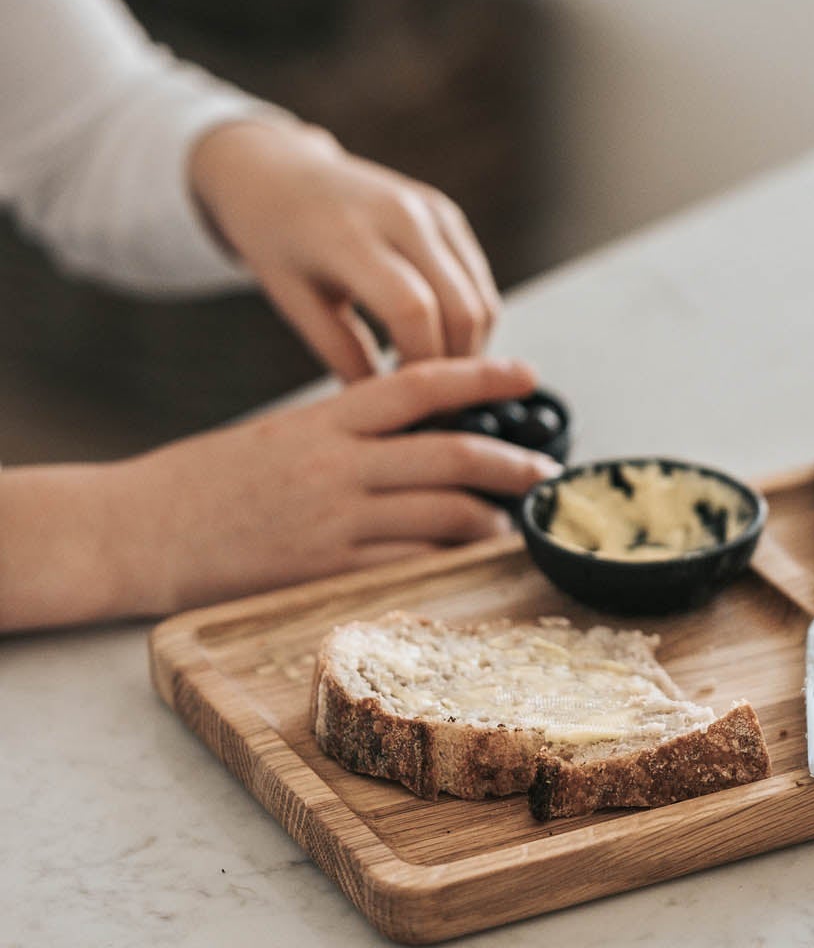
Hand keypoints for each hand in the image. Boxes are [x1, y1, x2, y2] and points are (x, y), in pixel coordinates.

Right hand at [0, 360, 558, 630]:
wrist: (135, 531)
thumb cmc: (202, 485)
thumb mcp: (276, 438)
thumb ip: (342, 436)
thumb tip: (409, 441)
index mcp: (322, 420)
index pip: (416, 387)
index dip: (479, 379)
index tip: (527, 377)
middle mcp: (334, 466)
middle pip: (447, 453)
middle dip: (508, 462)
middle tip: (545, 473)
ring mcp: (332, 521)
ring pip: (440, 513)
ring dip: (488, 518)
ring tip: (514, 523)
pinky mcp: (323, 570)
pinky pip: (407, 564)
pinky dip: (446, 559)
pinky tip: (468, 560)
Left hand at [189, 119, 499, 376]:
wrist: (278, 172)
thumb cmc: (276, 240)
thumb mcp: (293, 301)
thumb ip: (341, 354)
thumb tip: (388, 408)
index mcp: (349, 236)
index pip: (412, 310)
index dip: (421, 366)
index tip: (411, 406)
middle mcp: (401, 215)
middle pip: (461, 308)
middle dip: (456, 367)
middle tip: (435, 407)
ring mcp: (430, 210)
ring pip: (481, 299)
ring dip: (469, 348)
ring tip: (435, 379)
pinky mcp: (446, 213)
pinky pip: (477, 280)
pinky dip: (469, 321)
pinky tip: (438, 344)